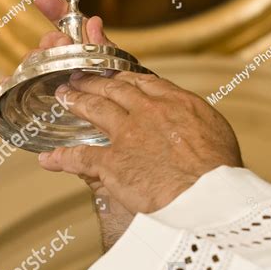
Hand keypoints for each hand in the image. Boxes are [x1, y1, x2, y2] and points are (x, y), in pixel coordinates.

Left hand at [37, 68, 242, 214]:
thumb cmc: (221, 169)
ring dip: (76, 101)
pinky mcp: (113, 162)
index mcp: (175, 101)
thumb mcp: (216, 130)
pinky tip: (49, 159)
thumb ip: (196, 119)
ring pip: (94, 110)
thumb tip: (191, 122)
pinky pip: (80, 157)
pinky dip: (62, 159)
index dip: (123, 76)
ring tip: (64, 96)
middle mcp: (148, 110)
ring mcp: (128, 134)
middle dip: (94, 81)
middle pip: (114, 89)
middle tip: (80, 77)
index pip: (142, 81)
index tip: (114, 75)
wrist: (209, 195)